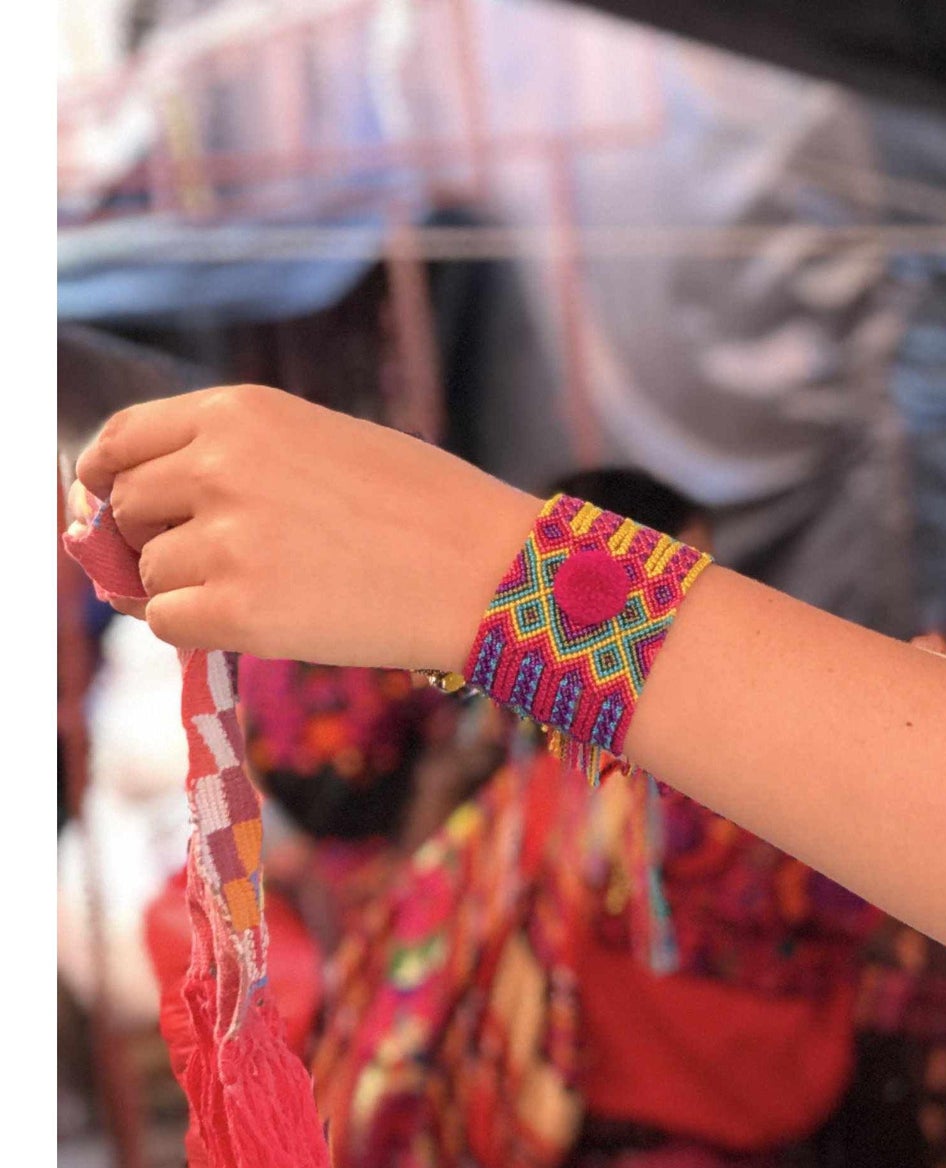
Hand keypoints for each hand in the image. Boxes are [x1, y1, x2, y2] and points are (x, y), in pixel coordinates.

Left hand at [74, 386, 540, 669]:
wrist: (492, 570)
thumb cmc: (427, 508)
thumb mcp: (324, 444)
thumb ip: (236, 462)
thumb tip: (143, 516)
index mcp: (242, 412)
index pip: (123, 440)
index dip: (107, 478)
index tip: (109, 506)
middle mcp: (220, 465)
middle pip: (127, 511)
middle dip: (153, 541)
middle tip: (213, 567)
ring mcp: (228, 539)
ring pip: (150, 574)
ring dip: (188, 590)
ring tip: (271, 592)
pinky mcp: (241, 611)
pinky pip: (168, 623)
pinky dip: (197, 630)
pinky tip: (257, 624)